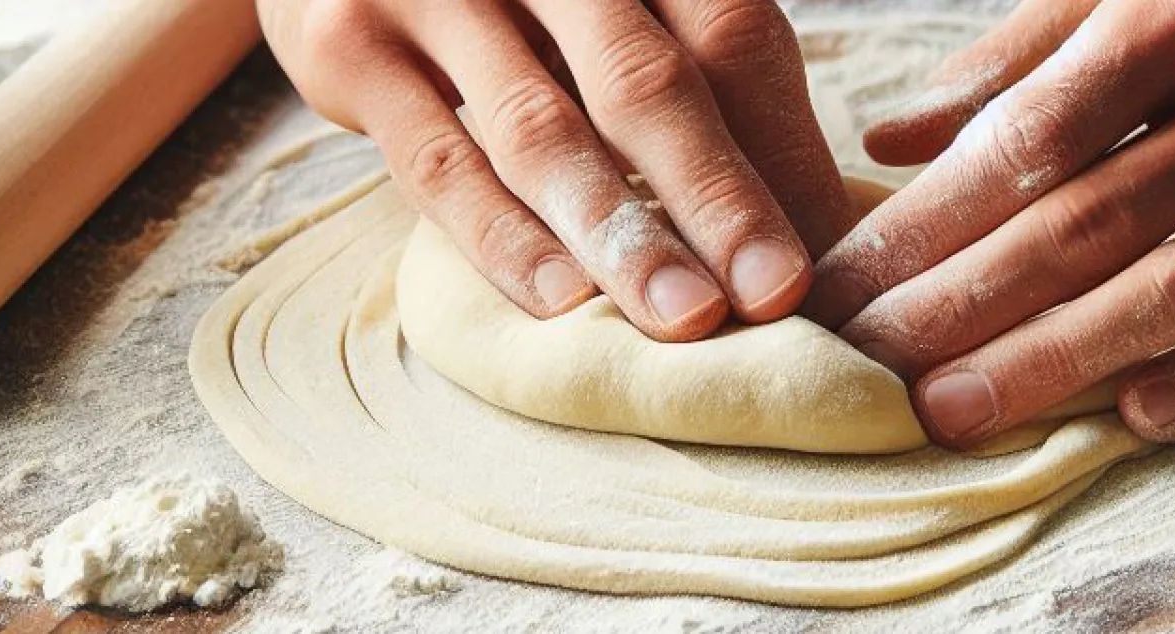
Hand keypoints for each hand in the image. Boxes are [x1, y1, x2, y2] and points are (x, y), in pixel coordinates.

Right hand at [259, 0, 853, 340]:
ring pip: (541, 129)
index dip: (784, 148)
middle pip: (647, 80)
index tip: (825, 257)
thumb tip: (802, 220)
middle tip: (774, 296)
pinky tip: (559, 298)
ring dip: (618, 233)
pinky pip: (437, 159)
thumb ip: (684, 73)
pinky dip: (501, 236)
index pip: (730, 35)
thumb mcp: (595, 4)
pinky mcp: (348, 45)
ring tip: (681, 317)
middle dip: (717, 197)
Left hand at [805, 0, 1174, 447]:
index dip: (919, 226)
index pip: (1023, 144)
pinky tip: (1129, 416)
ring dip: (1055, 359)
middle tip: (866, 369)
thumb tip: (888, 139)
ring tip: (952, 411)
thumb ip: (1016, 60)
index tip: (839, 288)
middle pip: (1082, 225)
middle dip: (958, 308)